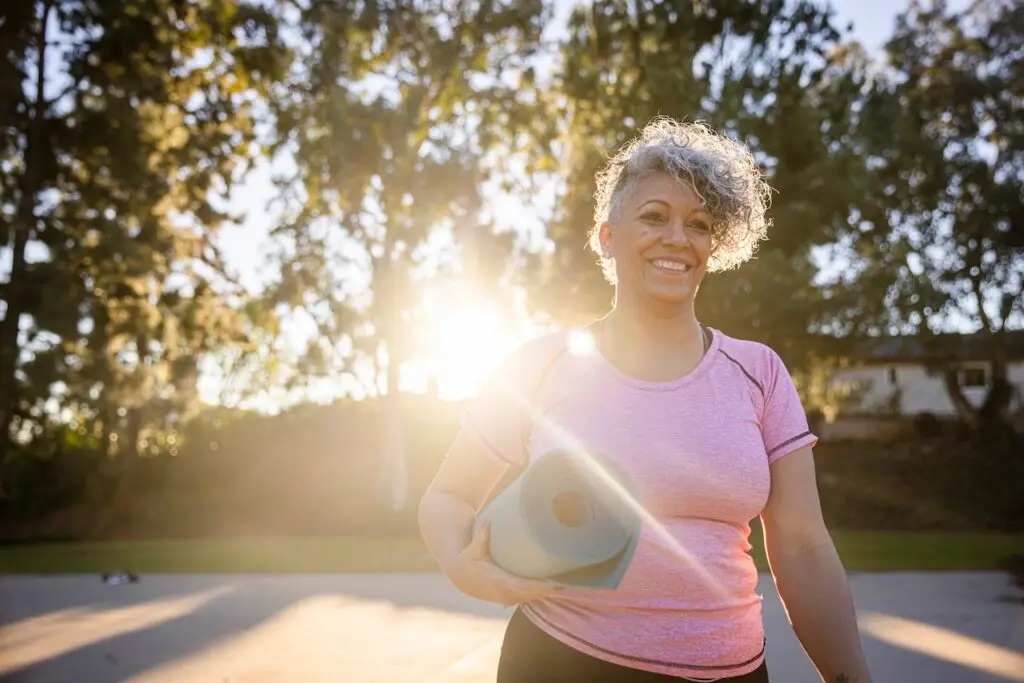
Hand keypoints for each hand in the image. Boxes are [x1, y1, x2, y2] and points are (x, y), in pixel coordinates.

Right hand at [446, 522, 563, 605]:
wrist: (461, 577)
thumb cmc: (469, 560)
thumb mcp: (474, 548)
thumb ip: (482, 537)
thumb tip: (487, 523)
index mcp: (497, 582)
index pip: (522, 587)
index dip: (538, 587)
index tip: (553, 584)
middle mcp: (503, 593)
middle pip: (530, 595)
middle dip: (547, 591)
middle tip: (566, 583)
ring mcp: (506, 598)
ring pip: (530, 598)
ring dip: (546, 594)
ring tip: (564, 586)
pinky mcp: (508, 598)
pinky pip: (526, 598)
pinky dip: (539, 594)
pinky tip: (552, 589)